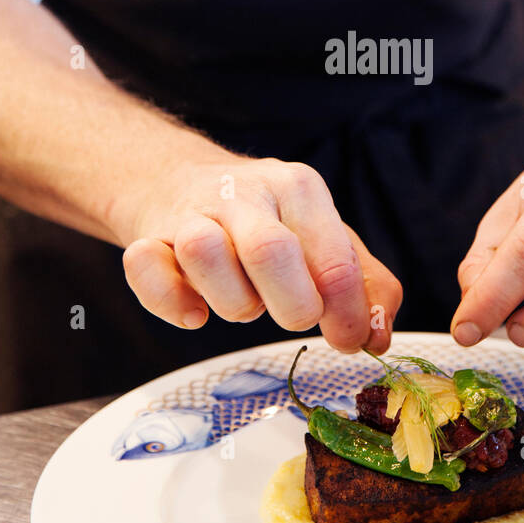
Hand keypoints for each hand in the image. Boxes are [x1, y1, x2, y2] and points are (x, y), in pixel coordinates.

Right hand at [116, 152, 401, 352]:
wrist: (183, 182)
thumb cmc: (268, 221)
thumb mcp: (326, 238)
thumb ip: (366, 284)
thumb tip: (378, 337)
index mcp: (300, 189)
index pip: (334, 259)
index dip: (347, 314)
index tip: (349, 340)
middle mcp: (246, 193)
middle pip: (271, 252)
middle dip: (293, 306)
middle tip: (296, 317)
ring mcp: (192, 212)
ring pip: (205, 254)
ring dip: (232, 301)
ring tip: (245, 300)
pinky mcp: (149, 237)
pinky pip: (146, 267)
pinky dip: (170, 300)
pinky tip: (195, 313)